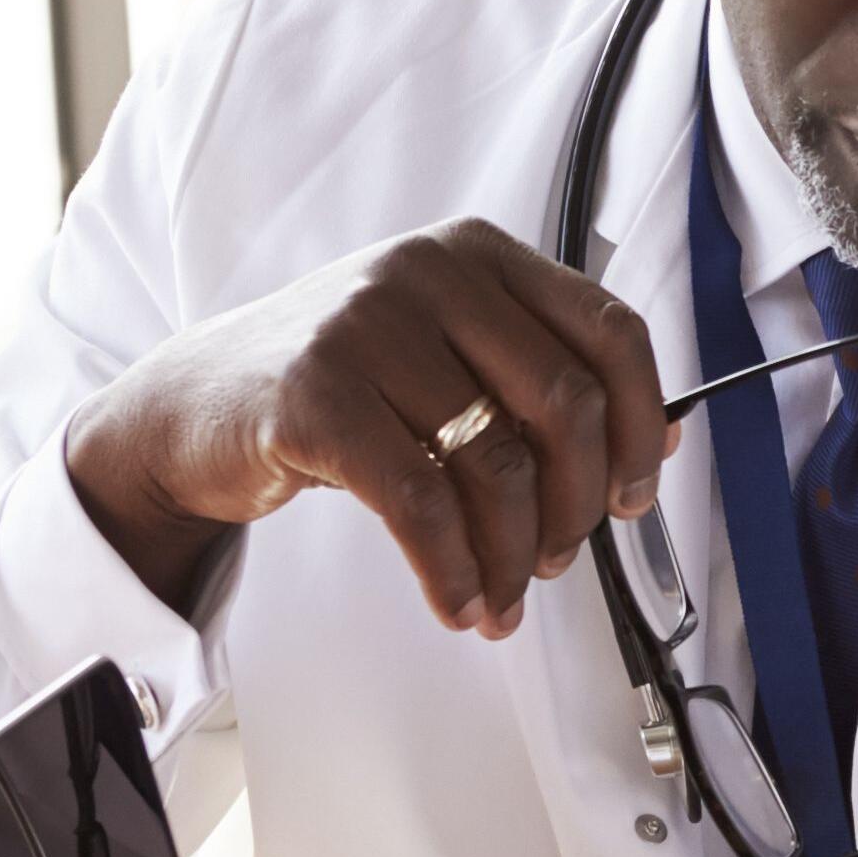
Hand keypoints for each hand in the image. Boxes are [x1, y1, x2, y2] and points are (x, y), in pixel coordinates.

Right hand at [59, 217, 677, 635]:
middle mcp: (426, 272)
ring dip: (511, 555)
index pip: (609, 332)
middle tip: (556, 561)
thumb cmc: (338, 387)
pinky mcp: (314, 395)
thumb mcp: (445, 358)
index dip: (639, 425)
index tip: (631, 493)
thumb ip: (538, 380)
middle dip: (575, 505)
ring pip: (495, 462)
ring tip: (500, 597)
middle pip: (563, 403)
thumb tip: (661, 438)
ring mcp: (365, 325)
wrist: (196, 406)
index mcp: (476, 254)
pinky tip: (455, 602)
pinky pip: (421, 504)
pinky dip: (452, 570)